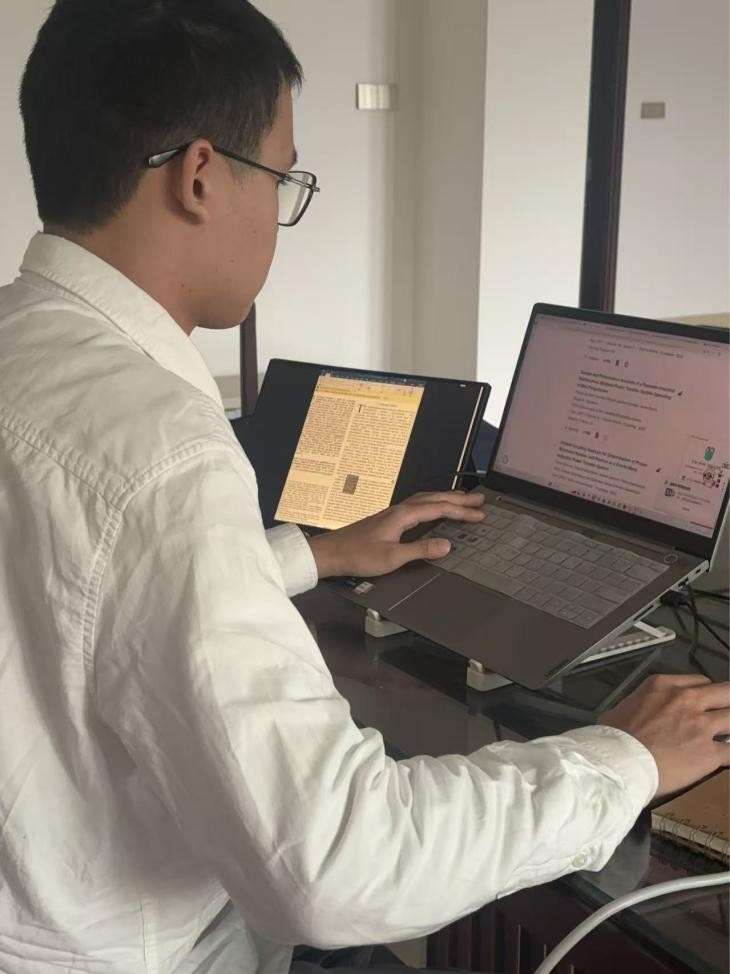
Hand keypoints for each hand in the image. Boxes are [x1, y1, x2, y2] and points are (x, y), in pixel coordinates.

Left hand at [307, 491, 484, 578]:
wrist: (332, 552)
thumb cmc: (357, 554)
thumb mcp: (392, 557)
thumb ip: (420, 550)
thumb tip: (446, 545)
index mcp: (403, 516)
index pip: (439, 509)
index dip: (461, 512)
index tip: (479, 514)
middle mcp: (399, 510)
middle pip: (434, 499)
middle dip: (458, 499)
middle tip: (479, 499)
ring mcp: (393, 513)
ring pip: (425, 499)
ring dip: (445, 498)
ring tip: (461, 500)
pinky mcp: (388, 519)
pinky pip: (417, 505)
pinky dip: (431, 503)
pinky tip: (432, 508)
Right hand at [601, 674, 729, 797]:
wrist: (620, 761)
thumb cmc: (612, 737)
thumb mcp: (620, 708)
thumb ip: (636, 707)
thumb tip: (634, 716)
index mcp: (664, 685)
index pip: (700, 681)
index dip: (706, 694)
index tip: (706, 703)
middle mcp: (687, 700)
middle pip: (726, 692)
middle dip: (729, 701)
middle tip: (728, 711)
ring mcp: (702, 726)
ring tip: (728, 733)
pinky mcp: (710, 753)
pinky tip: (727, 757)